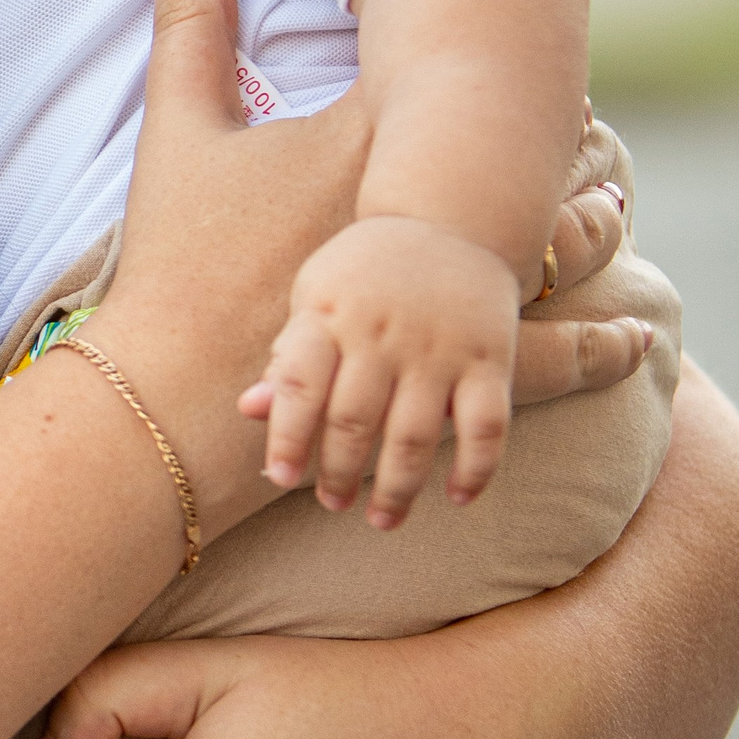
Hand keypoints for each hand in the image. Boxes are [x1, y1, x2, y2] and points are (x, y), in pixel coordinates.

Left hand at [239, 216, 520, 527]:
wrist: (450, 219)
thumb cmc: (365, 272)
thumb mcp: (317, 296)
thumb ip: (289, 355)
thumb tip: (249, 409)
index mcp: (329, 313)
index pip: (299, 383)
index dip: (287, 436)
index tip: (279, 477)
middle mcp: (381, 332)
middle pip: (354, 420)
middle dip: (339, 473)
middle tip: (332, 503)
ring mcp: (438, 348)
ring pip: (415, 436)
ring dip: (397, 488)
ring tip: (380, 519)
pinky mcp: (490, 358)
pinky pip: (487, 427)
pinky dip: (475, 469)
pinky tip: (457, 498)